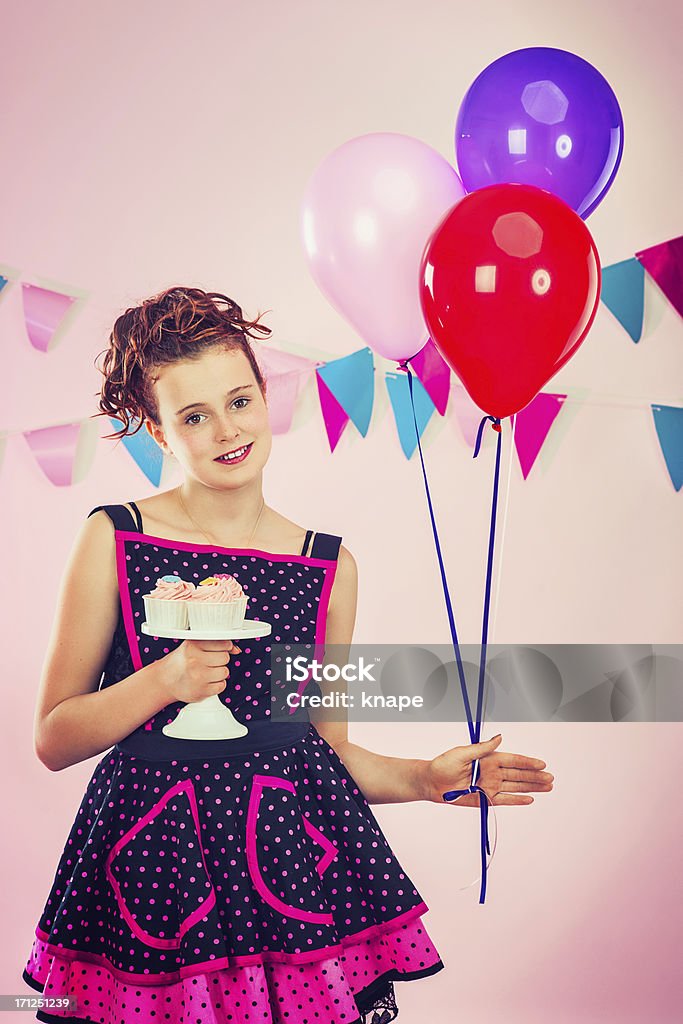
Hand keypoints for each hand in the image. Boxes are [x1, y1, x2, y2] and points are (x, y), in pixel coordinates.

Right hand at [162, 639, 241, 703]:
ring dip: (219, 673)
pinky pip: (222, 686)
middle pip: (225, 658)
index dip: (224, 647)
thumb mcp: (193, 645)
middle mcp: (195, 660)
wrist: (164, 681)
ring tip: (207, 672)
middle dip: (220, 660)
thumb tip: (236, 649)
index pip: (224, 643)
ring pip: (225, 672)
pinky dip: (217, 685)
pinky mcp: (201, 692)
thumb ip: (215, 644)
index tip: (218, 650)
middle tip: (209, 662)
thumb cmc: (181, 661)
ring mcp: (198, 677)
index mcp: (193, 645)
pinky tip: (206, 682)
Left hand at [421, 734, 553, 806]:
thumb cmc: (443, 765)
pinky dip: (517, 800)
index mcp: (488, 759)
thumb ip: (482, 748)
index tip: (542, 763)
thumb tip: (499, 737)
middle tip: (551, 778)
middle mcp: (492, 772)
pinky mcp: (486, 799)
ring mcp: (490, 786)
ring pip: (516, 787)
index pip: (513, 760)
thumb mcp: (462, 753)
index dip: (528, 762)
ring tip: (547, 787)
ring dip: (532, 787)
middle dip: (535, 776)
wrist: (431, 783)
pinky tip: (530, 799)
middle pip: (518, 775)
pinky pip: (505, 800)